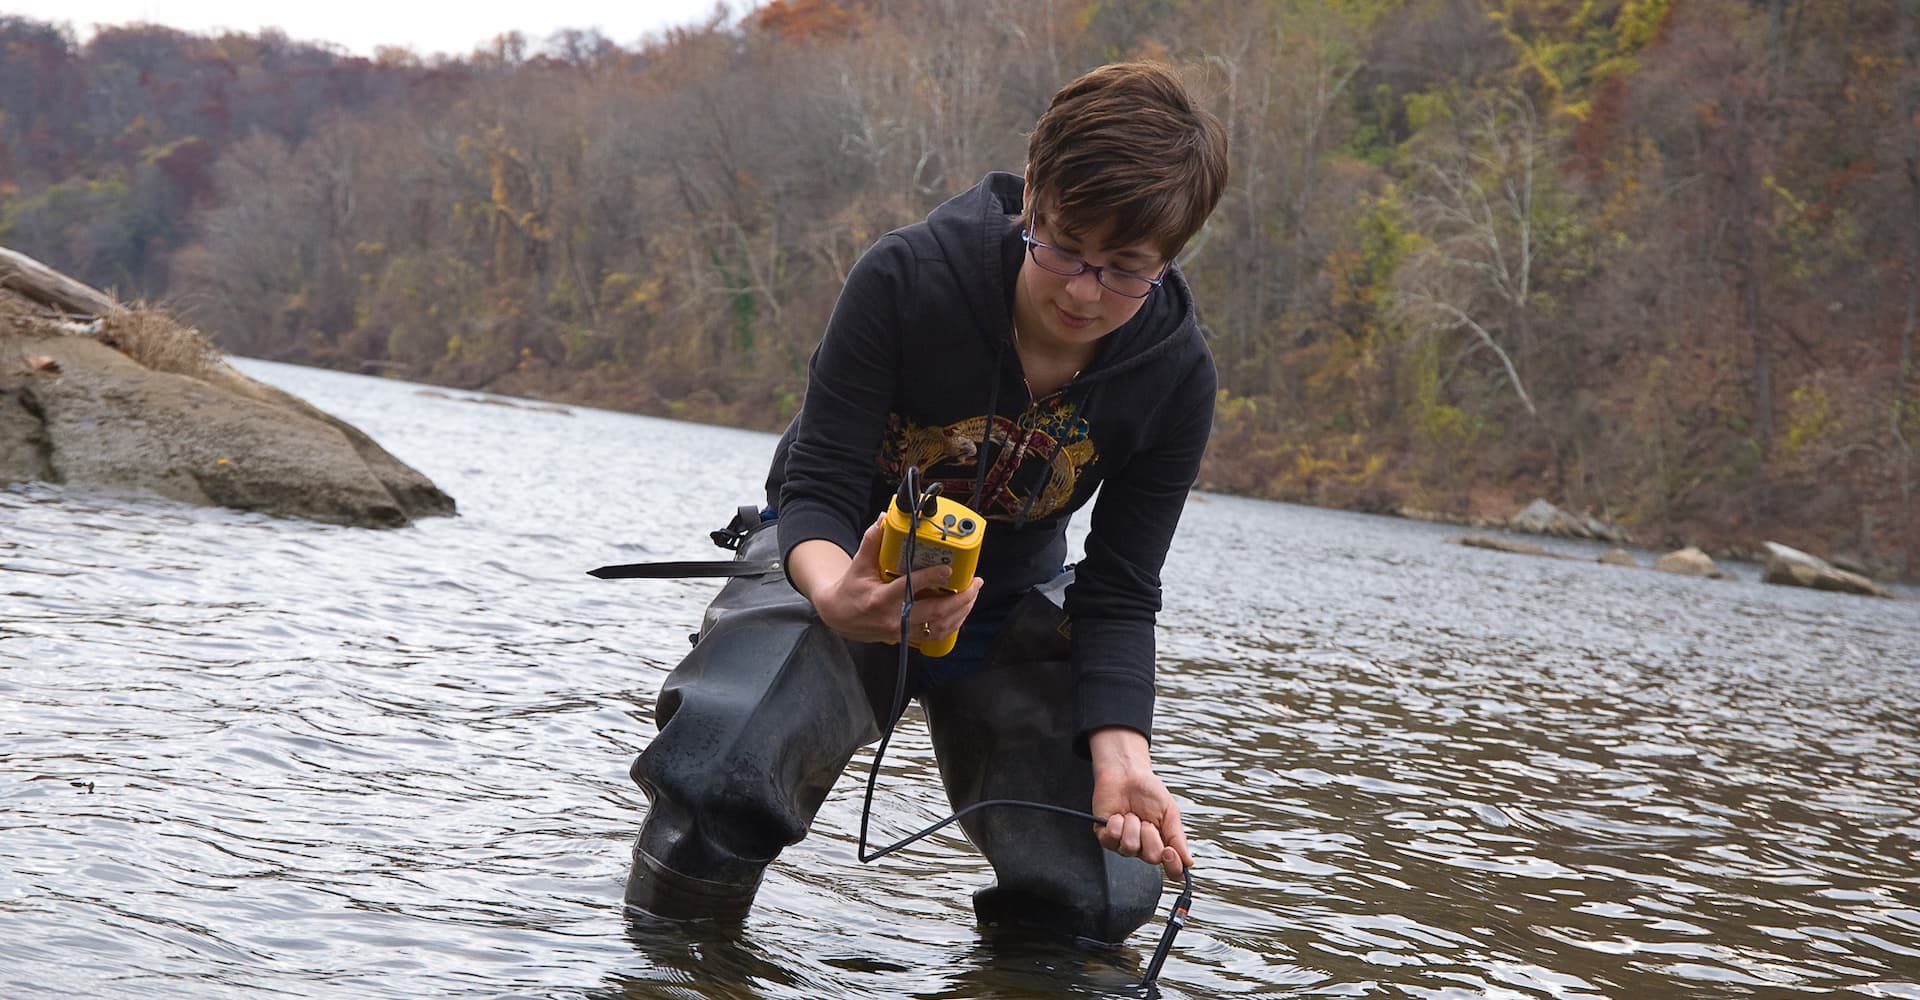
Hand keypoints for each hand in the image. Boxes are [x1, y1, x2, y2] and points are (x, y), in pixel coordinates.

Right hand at [794, 515, 982, 643]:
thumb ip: (872, 541)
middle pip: (934, 612)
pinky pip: (935, 635)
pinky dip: (952, 624)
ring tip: (972, 594)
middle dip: (960, 599)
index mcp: (880, 599)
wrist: (839, 616)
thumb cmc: (850, 590)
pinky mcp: (906, 638)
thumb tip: (885, 519)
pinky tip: (962, 611)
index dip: (931, 578)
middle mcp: (893, 619)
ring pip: (939, 626)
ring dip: (961, 612)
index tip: (948, 568)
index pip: (909, 588)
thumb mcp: (858, 564)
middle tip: (974, 583)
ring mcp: (901, 631)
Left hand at [1089, 726, 1190, 878]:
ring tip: (1131, 814)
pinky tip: (1118, 815)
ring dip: (1132, 825)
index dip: (1172, 865)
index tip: (1170, 852)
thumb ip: (1177, 837)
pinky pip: (1112, 838)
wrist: (1126, 774)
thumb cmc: (1148, 791)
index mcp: (1162, 844)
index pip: (1171, 868)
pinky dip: (1116, 822)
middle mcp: (1143, 848)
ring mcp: (1123, 845)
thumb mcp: (1170, 812)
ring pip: (1130, 847)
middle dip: (1150, 834)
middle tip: (1146, 819)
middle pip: (1151, 857)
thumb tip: (1188, 863)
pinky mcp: (1106, 838)